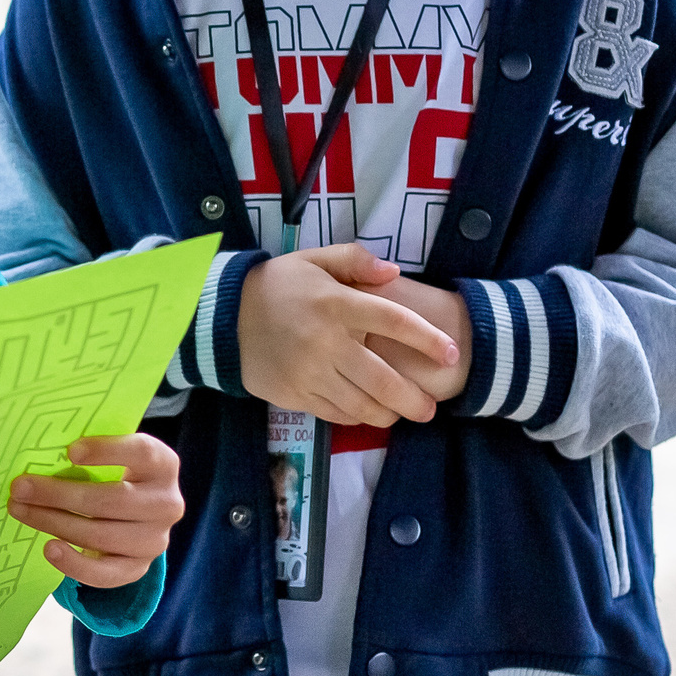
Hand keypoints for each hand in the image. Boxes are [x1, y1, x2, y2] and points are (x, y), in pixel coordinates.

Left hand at [8, 432, 183, 589]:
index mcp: (163, 465)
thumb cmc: (115, 475)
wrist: (134, 516)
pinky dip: (74, 563)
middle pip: (112, 500)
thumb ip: (87, 452)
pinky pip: (104, 574)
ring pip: (101, 536)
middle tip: (20, 488)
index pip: (142, 453)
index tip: (70, 451)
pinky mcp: (137, 569)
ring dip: (55, 523)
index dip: (108, 451)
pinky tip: (48, 548)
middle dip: (59, 494)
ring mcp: (154, 540)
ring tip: (21, 511)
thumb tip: (38, 451)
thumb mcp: (113, 457)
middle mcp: (166, 504)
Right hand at [236, 243, 459, 424]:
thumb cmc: (278, 285)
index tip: (450, 352)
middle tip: (430, 409)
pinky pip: (335, 412)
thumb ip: (354, 259)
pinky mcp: (294, 393)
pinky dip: (357, 416)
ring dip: (389, 413)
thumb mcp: (313, 259)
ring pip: (361, 403)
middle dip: (413, 398)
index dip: (426, 338)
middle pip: (382, 378)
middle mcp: (325, 340)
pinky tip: (368, 414)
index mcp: (335, 303)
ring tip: (403, 415)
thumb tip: (393, 273)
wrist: (225, 316)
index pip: (393, 320)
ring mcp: (309, 371)